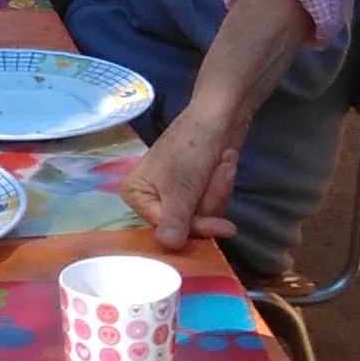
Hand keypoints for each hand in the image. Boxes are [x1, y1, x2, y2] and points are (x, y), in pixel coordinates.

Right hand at [118, 121, 240, 246]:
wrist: (221, 114)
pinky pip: (210, 206)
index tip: (224, 226)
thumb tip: (168, 246)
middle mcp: (151, 198)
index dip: (197, 226)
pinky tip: (224, 164)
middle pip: (186, 224)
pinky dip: (222, 186)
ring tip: (222, 162)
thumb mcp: (181, 186)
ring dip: (219, 189)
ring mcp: (174, 194)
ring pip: (202, 216)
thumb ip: (175, 219)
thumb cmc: (192, 145)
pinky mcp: (193, 190)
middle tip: (219, 169)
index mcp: (136, 195)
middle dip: (210, 200)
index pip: (167, 228)